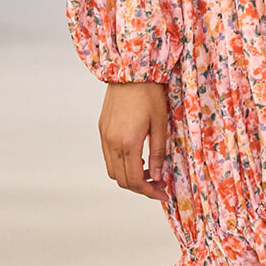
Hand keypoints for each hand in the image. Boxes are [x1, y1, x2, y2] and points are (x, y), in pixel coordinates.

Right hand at [99, 80, 168, 202]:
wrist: (130, 71)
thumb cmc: (150, 94)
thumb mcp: (160, 124)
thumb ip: (158, 153)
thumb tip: (157, 176)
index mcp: (128, 142)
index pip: (135, 180)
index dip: (150, 192)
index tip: (163, 194)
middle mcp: (112, 142)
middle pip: (122, 180)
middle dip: (141, 188)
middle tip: (158, 185)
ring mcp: (104, 136)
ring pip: (112, 170)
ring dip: (129, 177)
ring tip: (148, 171)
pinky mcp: (102, 129)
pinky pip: (108, 156)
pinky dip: (121, 164)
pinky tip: (136, 157)